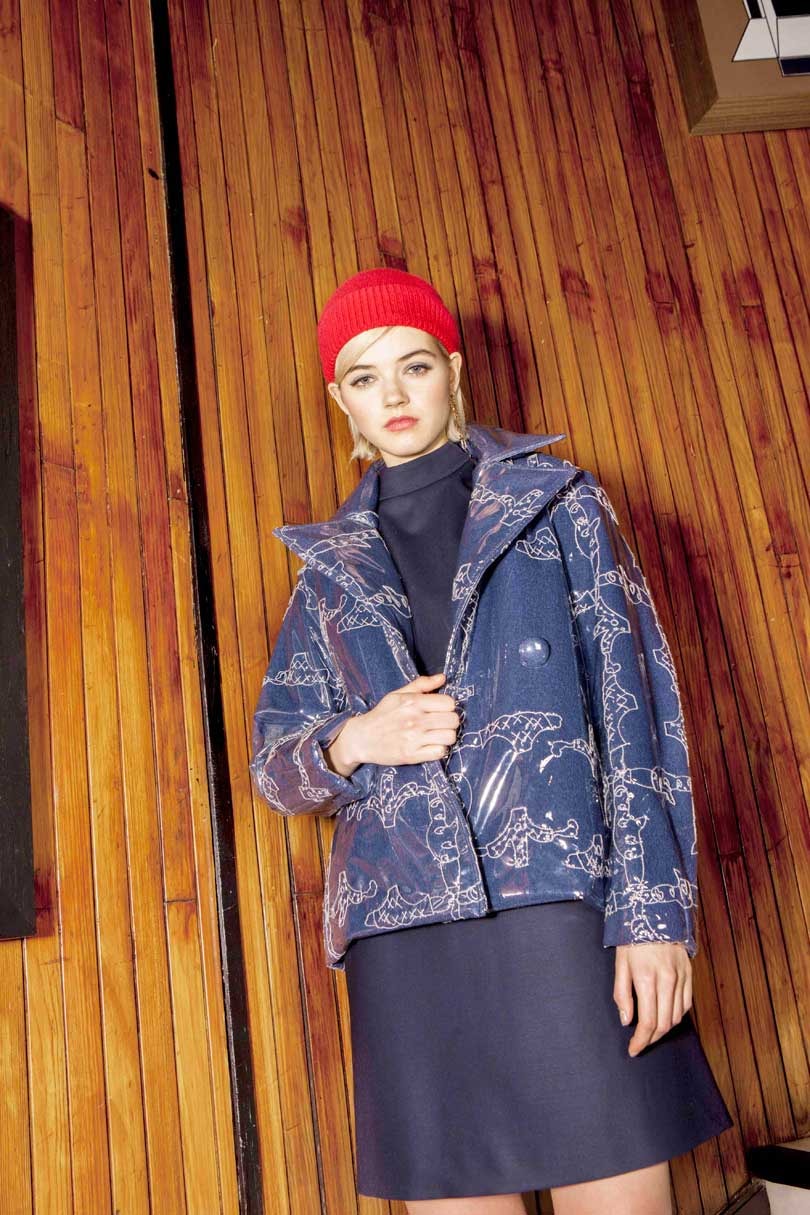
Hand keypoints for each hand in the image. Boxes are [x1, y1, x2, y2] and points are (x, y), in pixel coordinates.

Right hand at [327, 672, 459, 770]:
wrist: (361, 738)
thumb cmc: (381, 715)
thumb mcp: (397, 695)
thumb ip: (421, 685)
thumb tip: (443, 678)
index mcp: (412, 702)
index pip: (449, 703)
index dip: (447, 707)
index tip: (440, 710)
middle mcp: (415, 720)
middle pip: (453, 720)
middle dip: (449, 721)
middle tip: (440, 724)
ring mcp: (414, 738)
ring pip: (450, 737)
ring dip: (446, 736)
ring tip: (437, 735)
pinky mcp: (411, 755)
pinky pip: (440, 752)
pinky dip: (439, 749)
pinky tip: (431, 746)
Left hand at [613, 941, 691, 1056]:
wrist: (656, 914)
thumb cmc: (633, 940)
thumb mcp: (620, 964)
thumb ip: (621, 994)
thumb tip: (626, 1021)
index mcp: (646, 978)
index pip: (647, 1021)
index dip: (640, 1041)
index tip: (633, 1050)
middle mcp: (667, 981)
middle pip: (664, 1024)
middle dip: (652, 1039)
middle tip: (640, 1043)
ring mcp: (681, 978)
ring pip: (676, 1017)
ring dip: (664, 1029)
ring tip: (651, 1031)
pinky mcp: (690, 975)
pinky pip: (686, 1005)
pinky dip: (676, 1015)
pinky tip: (665, 1015)